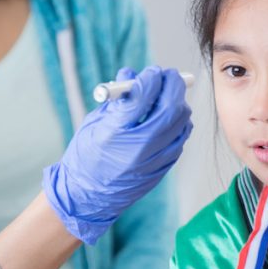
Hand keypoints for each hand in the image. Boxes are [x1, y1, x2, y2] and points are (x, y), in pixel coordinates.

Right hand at [43, 66, 192, 243]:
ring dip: (178, 103)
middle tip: (169, 76)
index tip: (152, 72)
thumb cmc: (86, 156)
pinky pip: (180, 139)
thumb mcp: (94, 122)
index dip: (151, 78)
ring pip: (181, 122)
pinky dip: (178, 123)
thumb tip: (131, 73)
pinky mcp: (162, 168)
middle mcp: (137, 147)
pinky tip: (169, 119)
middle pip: (170, 107)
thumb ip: (117, 98)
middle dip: (173, 86)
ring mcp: (153, 160)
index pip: (142, 95)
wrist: (88, 197)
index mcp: (114, 132)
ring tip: (167, 98)